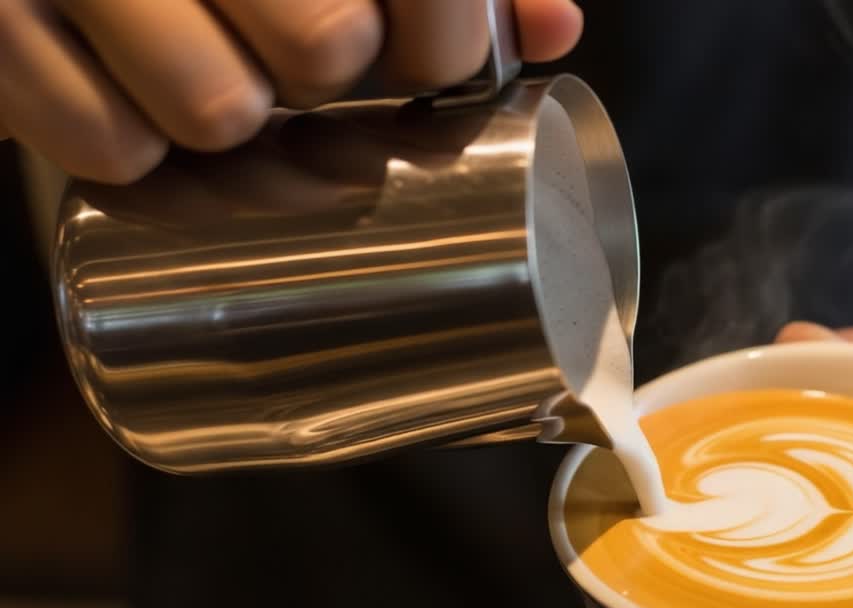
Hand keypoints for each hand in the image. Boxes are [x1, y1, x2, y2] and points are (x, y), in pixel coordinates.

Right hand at [0, 0, 582, 182]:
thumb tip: (555, 29)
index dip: (448, 40)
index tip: (432, 60)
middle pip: (327, 48)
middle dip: (328, 72)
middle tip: (297, 52)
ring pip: (218, 111)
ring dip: (225, 111)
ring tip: (205, 64)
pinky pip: (111, 148)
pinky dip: (129, 141)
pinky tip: (125, 89)